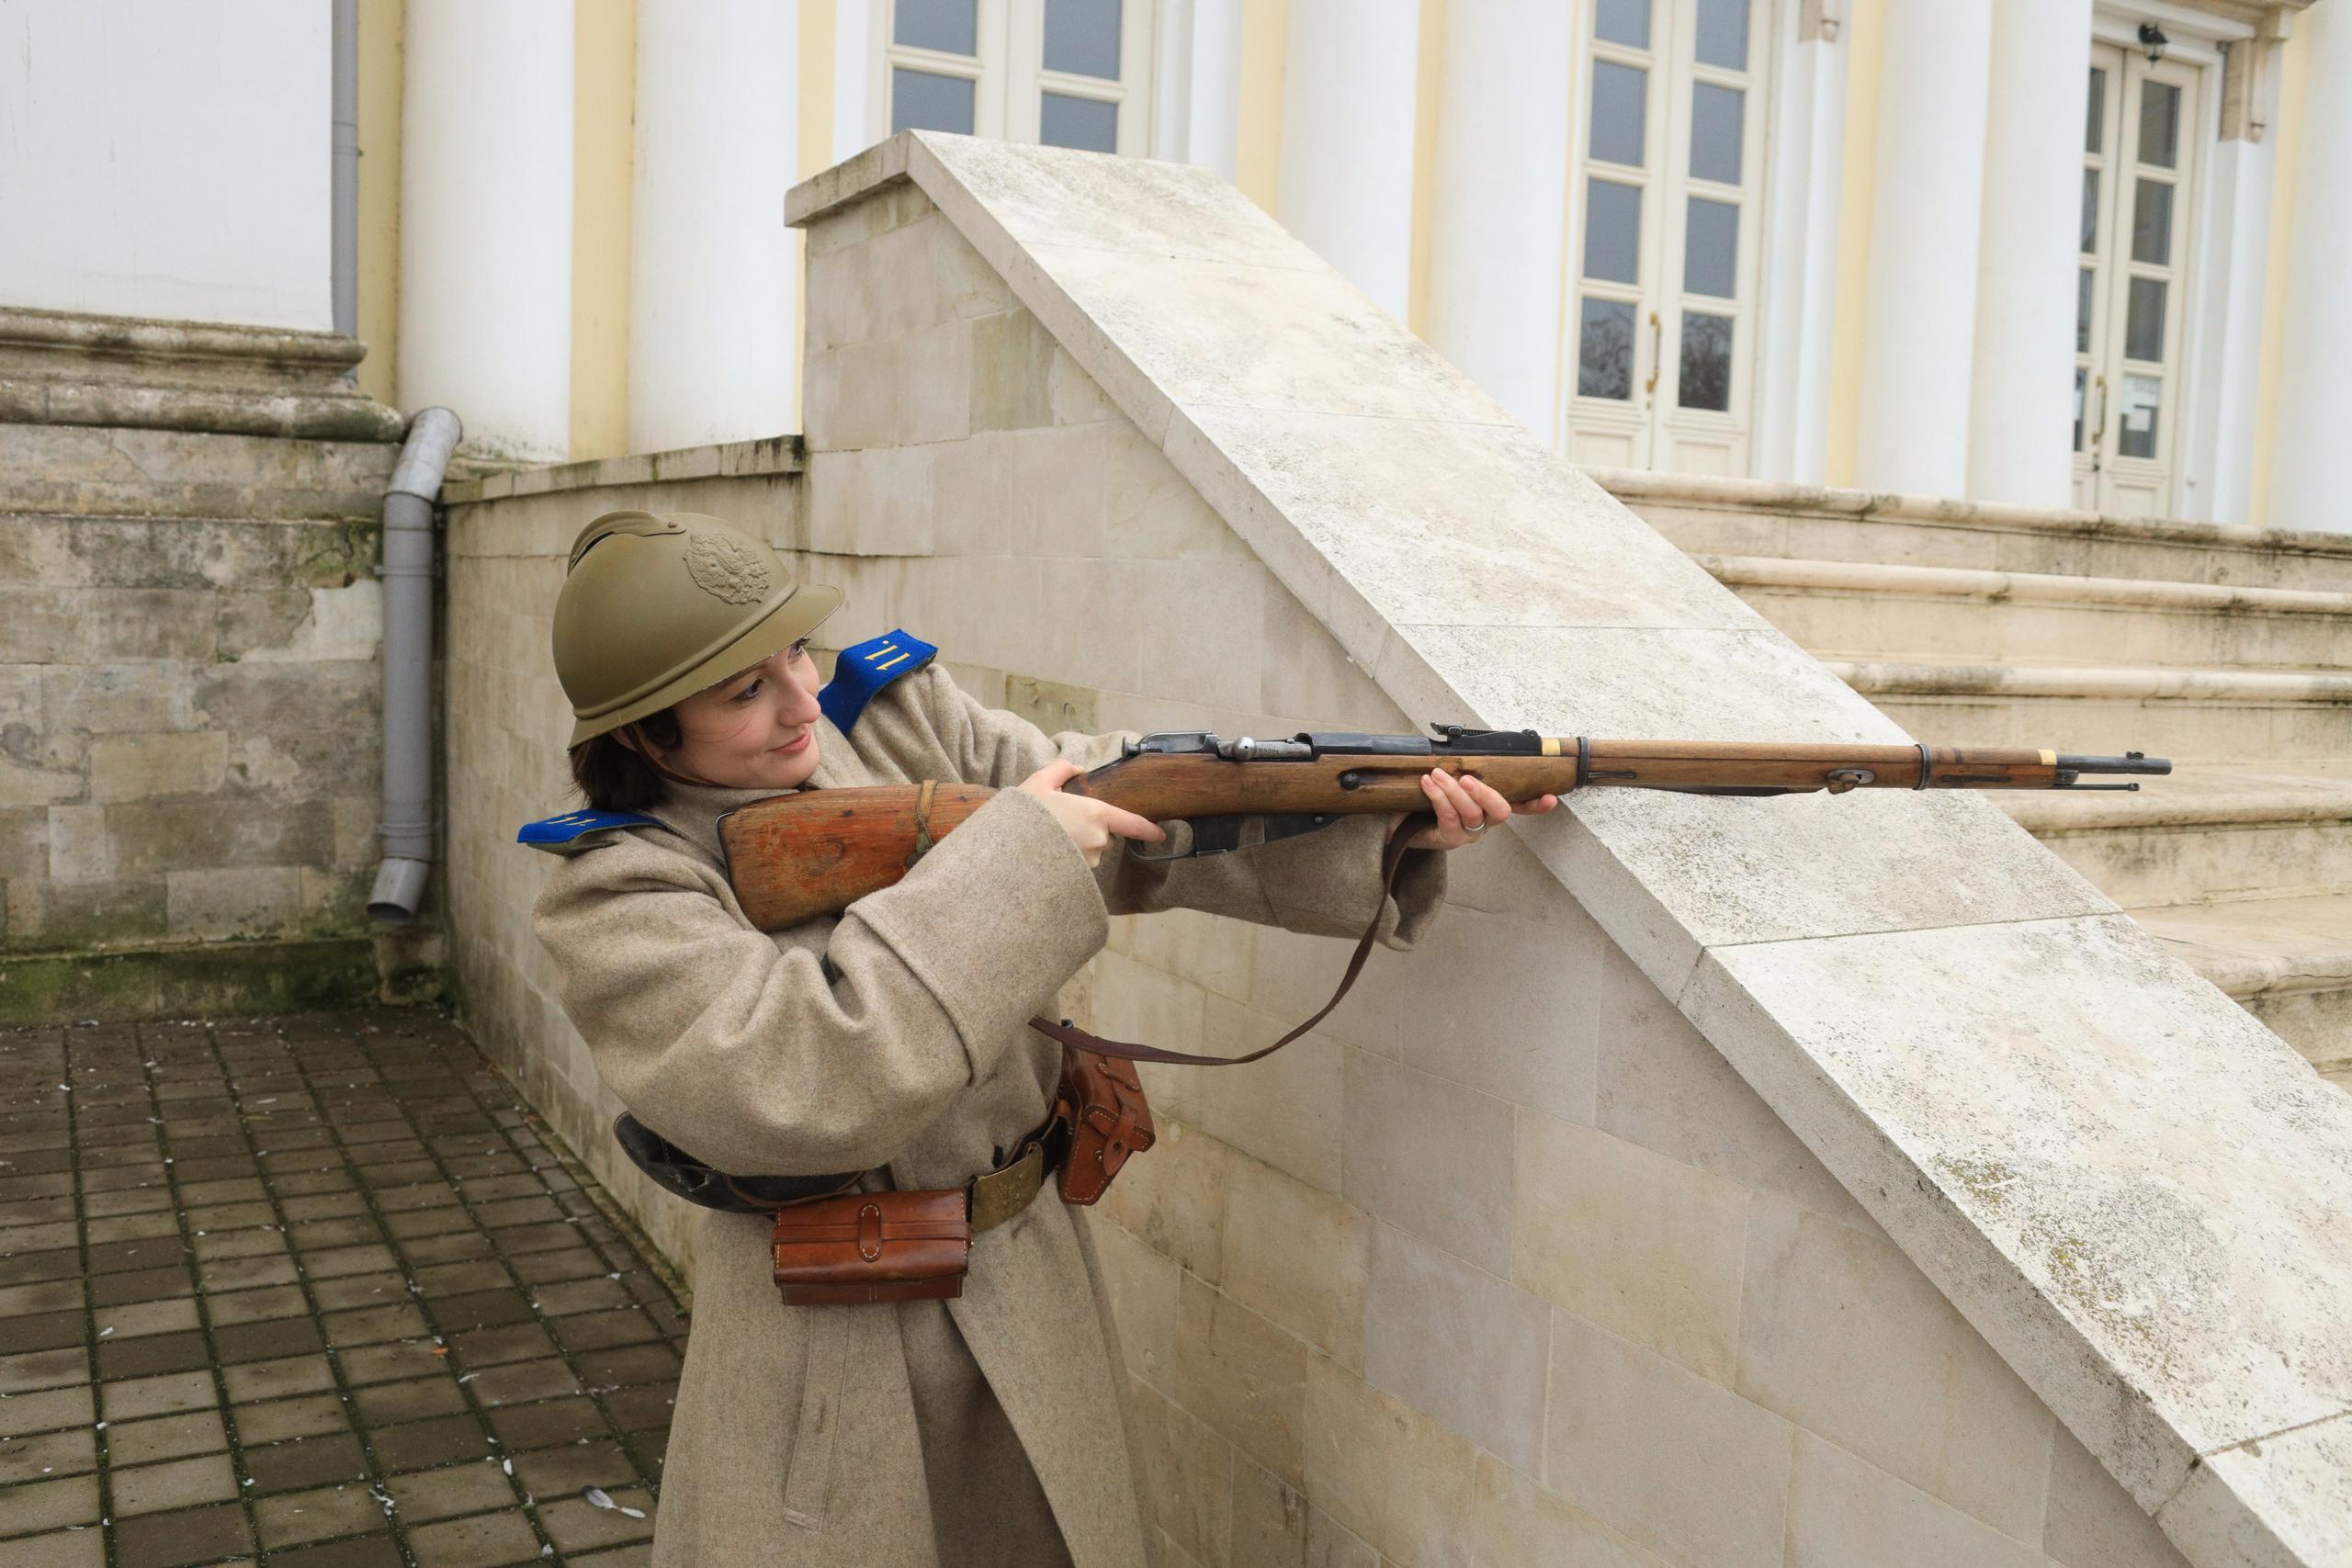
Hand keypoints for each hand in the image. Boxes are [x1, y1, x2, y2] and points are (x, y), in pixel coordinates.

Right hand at [1019, 760, 1167, 866]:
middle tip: (1061, 822)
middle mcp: (1098, 840)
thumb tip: (1076, 768)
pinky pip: (1078, 865)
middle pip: (1104, 835)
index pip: (1133, 823)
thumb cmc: (1025, 815)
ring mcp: (1088, 861)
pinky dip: (1069, 859)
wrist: (1004, 850)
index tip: (1160, 834)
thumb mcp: (1040, 782)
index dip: (1149, 830)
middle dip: (1090, 829)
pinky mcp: (1075, 876)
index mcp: (1096, 814)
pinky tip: (1049, 853)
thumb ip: (1062, 769)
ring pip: (1090, 851)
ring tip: (1051, 838)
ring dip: (1078, 845)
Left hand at [1408, 769, 1557, 850]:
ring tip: (1437, 774)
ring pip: (1472, 814)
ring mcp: (1469, 832)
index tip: (1550, 798)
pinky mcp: (1449, 839)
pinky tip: (1428, 784)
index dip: (1536, 803)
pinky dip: (1438, 798)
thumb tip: (1464, 745)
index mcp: (1490, 803)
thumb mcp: (1447, 776)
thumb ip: (1463, 765)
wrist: (1401, 818)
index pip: (1520, 804)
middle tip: (1468, 779)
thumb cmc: (1428, 794)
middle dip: (1486, 793)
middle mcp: (1485, 820)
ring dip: (1454, 791)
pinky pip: (1449, 819)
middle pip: (1500, 811)